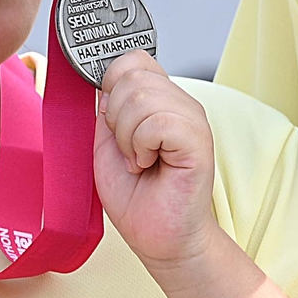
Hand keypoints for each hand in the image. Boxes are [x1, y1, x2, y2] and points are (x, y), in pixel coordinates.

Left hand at [89, 53, 219, 270]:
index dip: (111, 85)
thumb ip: (105, 108)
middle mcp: (179, 102)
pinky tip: (148, 165)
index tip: (110, 122)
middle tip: (128, 150)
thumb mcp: (106, 142)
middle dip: (115, 118)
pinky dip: (141, 147)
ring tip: (139, 160)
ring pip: (140, 96)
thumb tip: (99, 81)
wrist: (159, 239)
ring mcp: (192, 119)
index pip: (131, 59)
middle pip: (131, 74)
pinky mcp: (198, 141)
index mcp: (160, 98)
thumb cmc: (137, 196)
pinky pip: (157, 122)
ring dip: (127, 137)